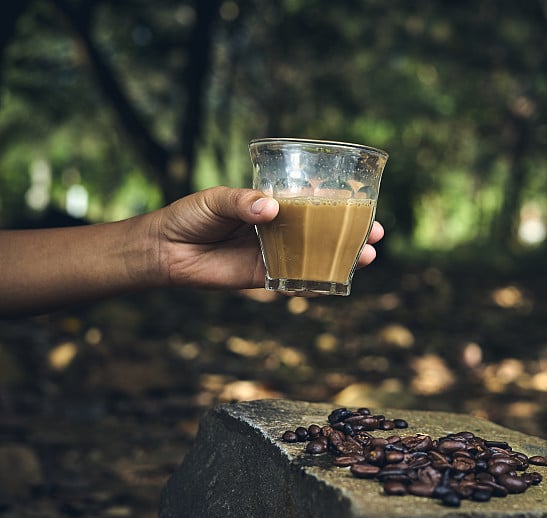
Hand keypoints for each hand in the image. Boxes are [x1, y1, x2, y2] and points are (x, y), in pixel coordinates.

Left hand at [153, 186, 384, 289]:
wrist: (165, 249)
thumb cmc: (190, 215)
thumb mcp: (216, 199)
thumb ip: (242, 202)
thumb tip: (269, 209)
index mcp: (272, 205)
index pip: (311, 202)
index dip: (338, 203)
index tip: (363, 201)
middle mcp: (278, 229)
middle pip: (322, 231)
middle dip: (351, 232)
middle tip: (376, 232)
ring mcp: (273, 254)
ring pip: (314, 257)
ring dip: (341, 258)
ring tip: (366, 256)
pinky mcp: (263, 277)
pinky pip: (294, 280)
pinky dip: (315, 283)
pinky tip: (336, 282)